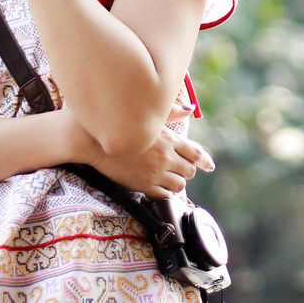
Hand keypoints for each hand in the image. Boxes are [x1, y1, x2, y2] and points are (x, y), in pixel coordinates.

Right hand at [65, 111, 213, 199]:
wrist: (94, 140)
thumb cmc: (119, 121)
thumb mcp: (147, 114)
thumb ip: (171, 112)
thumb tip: (189, 108)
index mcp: (169, 138)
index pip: (196, 153)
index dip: (205, 160)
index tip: (209, 165)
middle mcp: (166, 156)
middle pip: (190, 170)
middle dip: (186, 169)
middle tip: (179, 168)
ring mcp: (155, 172)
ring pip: (180, 185)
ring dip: (176, 182)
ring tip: (168, 178)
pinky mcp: (143, 185)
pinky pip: (164, 195)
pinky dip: (165, 192)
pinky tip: (159, 187)